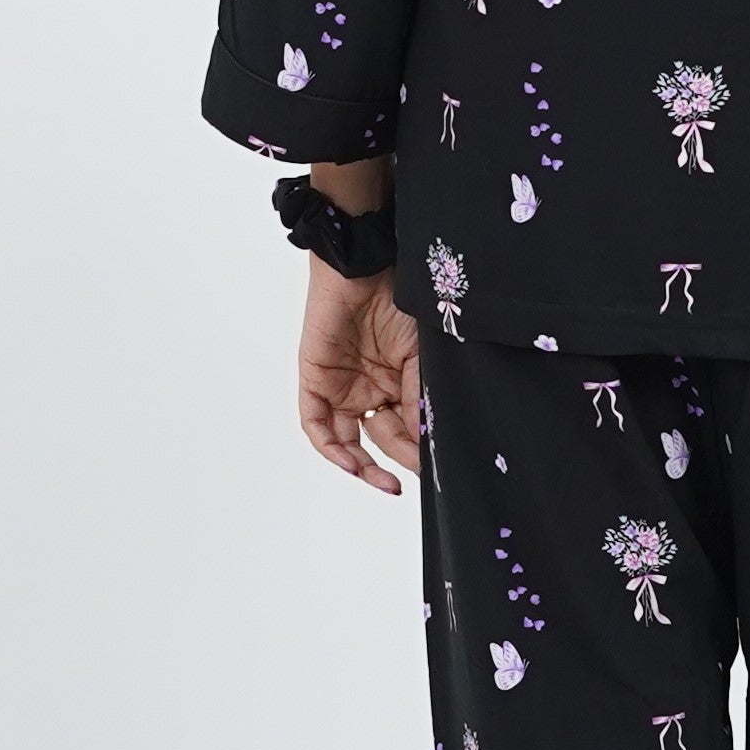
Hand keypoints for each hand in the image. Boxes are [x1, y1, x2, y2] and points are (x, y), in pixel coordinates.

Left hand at [297, 262, 421, 493]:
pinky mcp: (315, 382)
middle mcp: (368, 390)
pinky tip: (352, 464)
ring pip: (347, 441)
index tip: (435, 468)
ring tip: (386, 483)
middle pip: (382, 439)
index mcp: (396, 383)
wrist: (365, 267)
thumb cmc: (398, 300)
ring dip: (364, 467)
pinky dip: (332, 449)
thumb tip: (428, 440)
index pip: (406, 428)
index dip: (419, 451)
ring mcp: (341, 388)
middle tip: (415, 476)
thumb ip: (419, 397)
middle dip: (399, 460)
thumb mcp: (420, 355)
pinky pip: (317, 426)